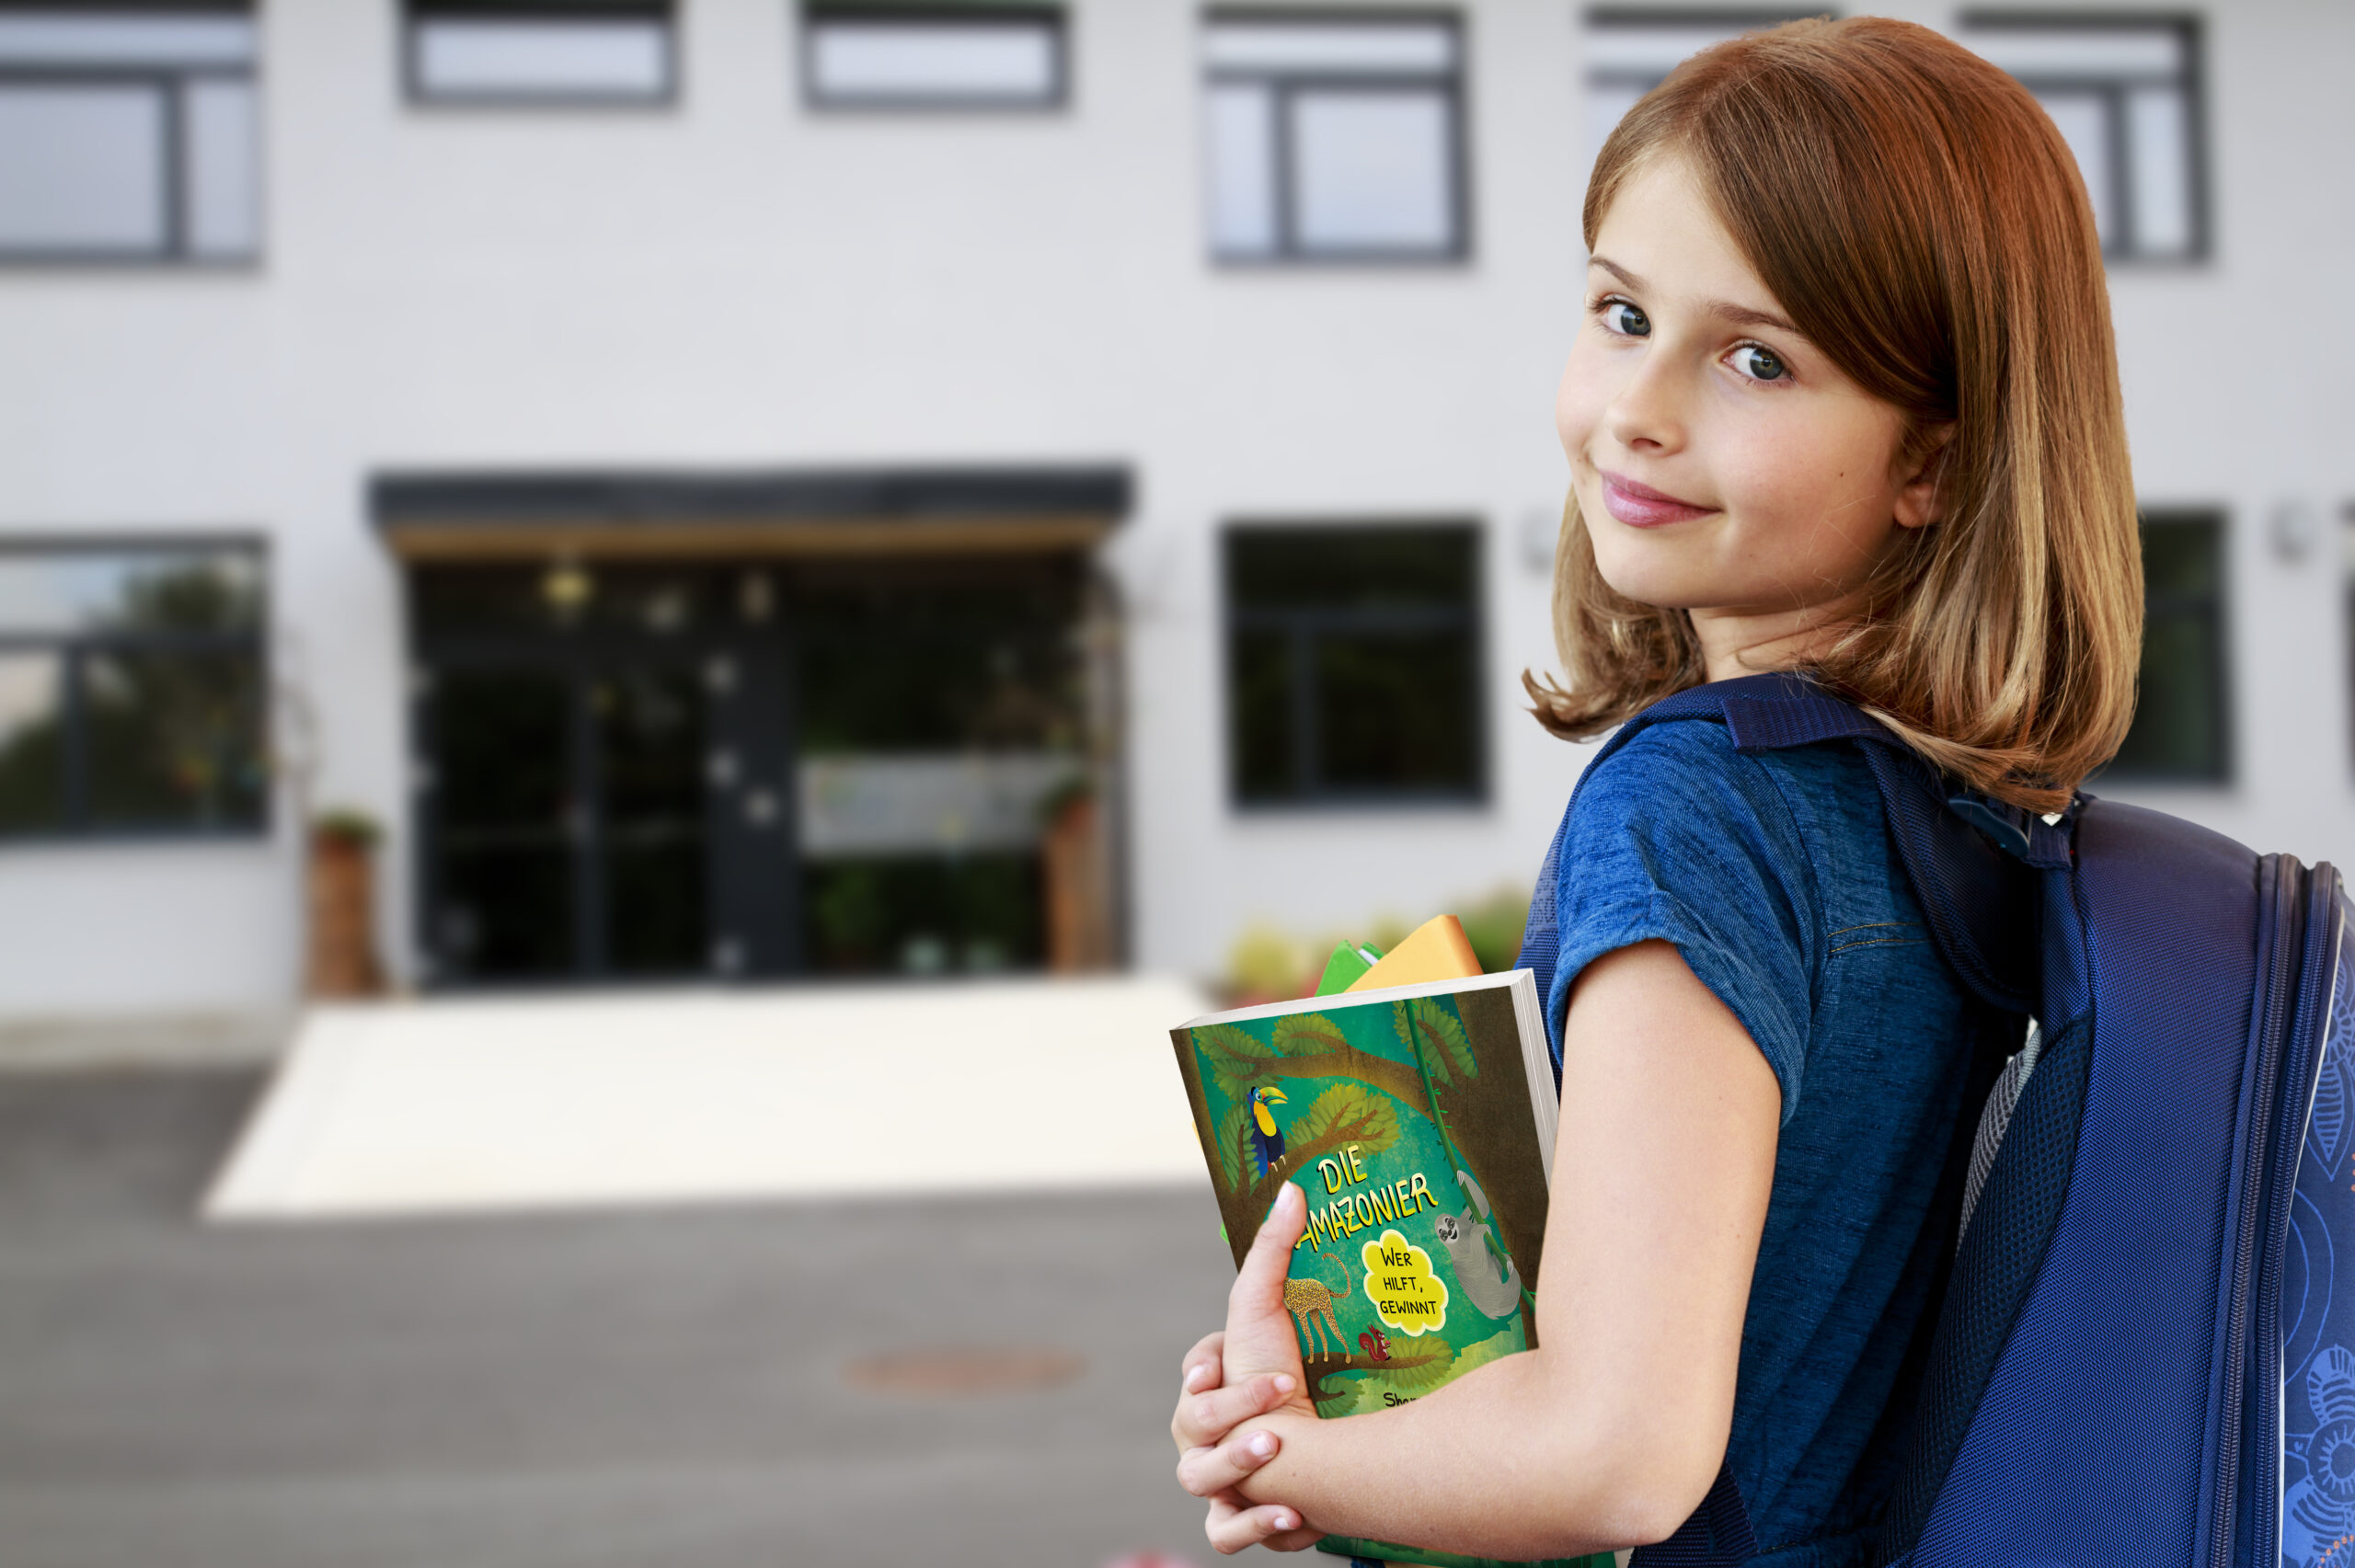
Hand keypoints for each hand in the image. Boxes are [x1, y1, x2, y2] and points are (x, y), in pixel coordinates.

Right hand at [1171, 1183, 1323, 1552]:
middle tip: (1276, 1401)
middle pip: (1192, 1426)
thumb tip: (1293, 1186)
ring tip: (1279, 1449)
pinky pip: (1225, 1535)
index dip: (1206, 1367)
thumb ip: (1275, 1249)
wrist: (1318, 1448)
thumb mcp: (1273, 1311)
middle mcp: (1198, 1438)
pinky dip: (1252, 1526)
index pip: (1193, 1372)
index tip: (1226, 1360)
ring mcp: (1214, 1483)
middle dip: (1230, 1412)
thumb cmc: (1285, 1373)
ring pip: (1200, 1481)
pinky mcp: (1236, 1523)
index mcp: (1202, 1386)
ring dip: (1236, 1468)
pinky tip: (1294, 1515)